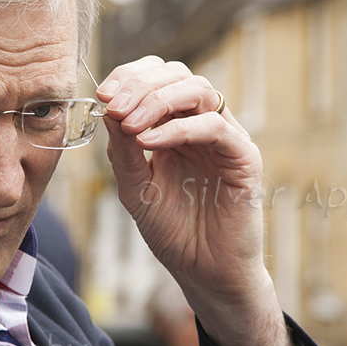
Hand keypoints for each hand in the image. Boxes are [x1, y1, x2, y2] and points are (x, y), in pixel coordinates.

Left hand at [97, 57, 300, 345]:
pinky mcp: (244, 158)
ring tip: (130, 123)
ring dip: (158, 100)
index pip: (157, 77)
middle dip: (140, 85)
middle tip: (114, 106)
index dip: (129, 76)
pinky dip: (179, 128)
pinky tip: (150, 142)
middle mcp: (203, 124)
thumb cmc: (173, 230)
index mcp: (176, 124)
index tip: (103, 93)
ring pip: (199, 91)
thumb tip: (108, 109)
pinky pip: (215, 127)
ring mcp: (226, 138)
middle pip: (178, 74)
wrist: (204, 271)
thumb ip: (122, 150)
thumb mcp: (135, 187)